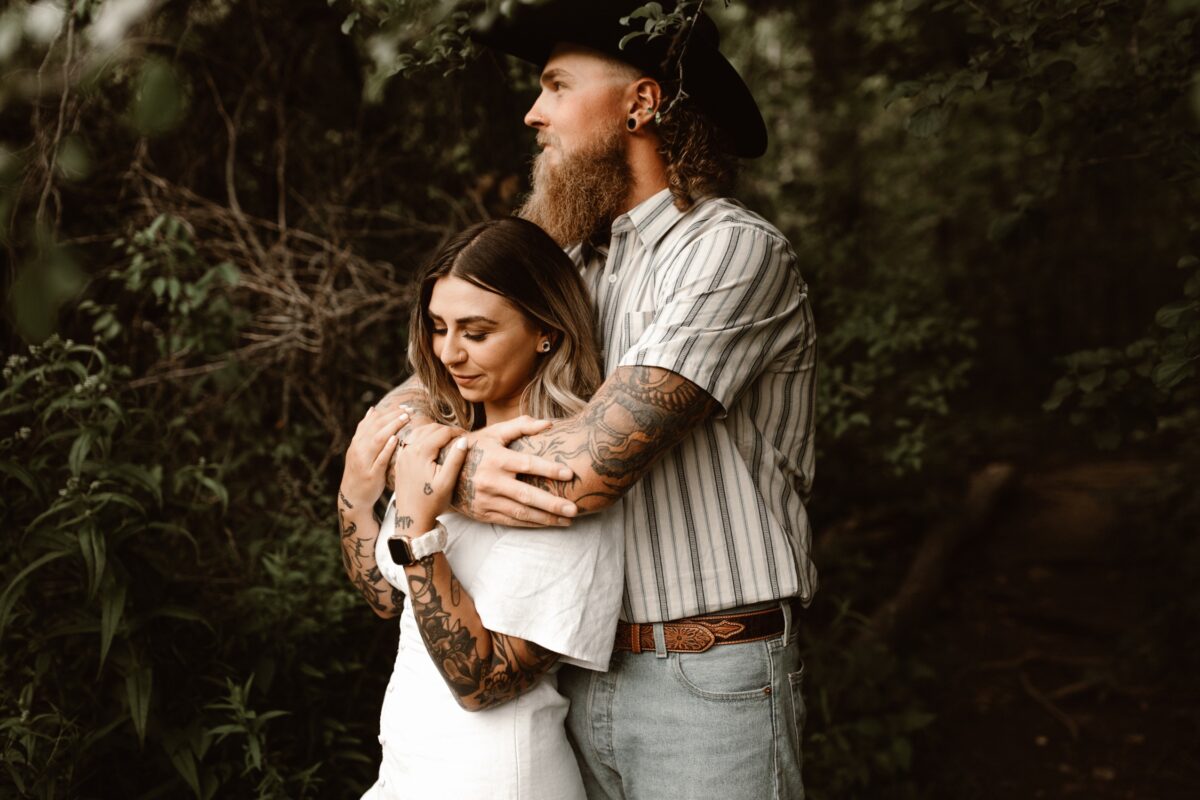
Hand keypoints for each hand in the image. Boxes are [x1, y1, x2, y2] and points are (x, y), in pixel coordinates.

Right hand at [339, 405, 409, 509]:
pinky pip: (379, 459)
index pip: (372, 421)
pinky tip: (396, 439)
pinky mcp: (371, 475)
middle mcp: (359, 449)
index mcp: (357, 442)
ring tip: (405, 418)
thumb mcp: (360, 450)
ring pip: (376, 440)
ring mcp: (364, 462)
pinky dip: (387, 448)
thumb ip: (366, 431)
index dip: (388, 412)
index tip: (403, 406)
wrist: (353, 498)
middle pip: (375, 427)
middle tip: (408, 410)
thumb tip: (373, 410)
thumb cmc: (361, 471)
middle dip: (392, 416)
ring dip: (391, 427)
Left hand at [392, 423, 471, 522]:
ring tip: (448, 438)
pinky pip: (410, 441)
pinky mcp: (400, 461)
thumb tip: (463, 439)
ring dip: (434, 431)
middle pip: (430, 429)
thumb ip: (455, 459)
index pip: (442, 432)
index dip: (457, 432)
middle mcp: (409, 450)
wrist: (411, 518)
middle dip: (447, 430)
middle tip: (460, 437)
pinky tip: (430, 443)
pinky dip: (422, 437)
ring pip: (419, 432)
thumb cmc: (431, 503)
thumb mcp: (447, 482)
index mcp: (421, 452)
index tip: (468, 436)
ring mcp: (402, 455)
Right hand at [454, 415, 578, 526]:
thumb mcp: (494, 433)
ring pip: (521, 513)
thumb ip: (521, 426)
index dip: (549, 469)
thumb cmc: (475, 448)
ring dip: (546, 519)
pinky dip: (531, 524)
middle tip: (574, 509)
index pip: (527, 464)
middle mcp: (492, 481)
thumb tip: (549, 423)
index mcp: (496, 459)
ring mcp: (487, 500)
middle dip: (552, 504)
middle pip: (526, 495)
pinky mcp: (484, 513)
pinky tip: (548, 523)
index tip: (569, 474)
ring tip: (567, 521)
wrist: (441, 471)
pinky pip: (511, 521)